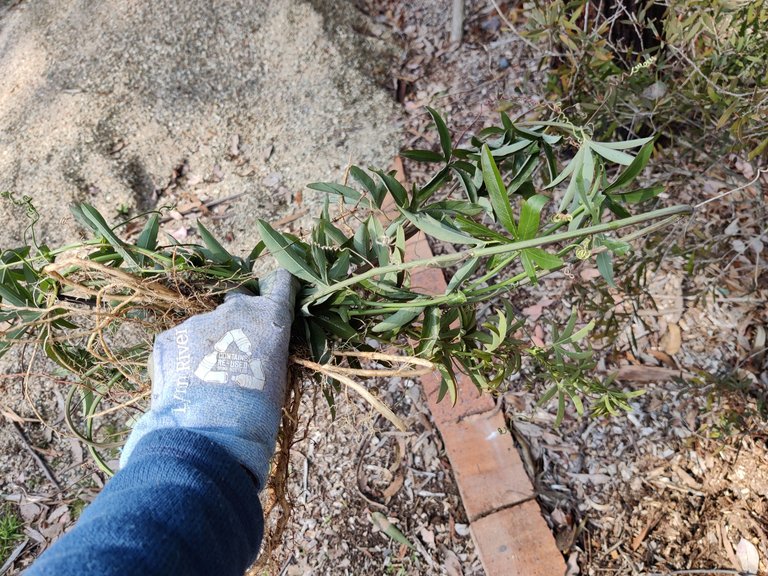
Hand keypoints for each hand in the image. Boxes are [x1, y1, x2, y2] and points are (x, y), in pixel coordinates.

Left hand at [120, 270, 298, 488]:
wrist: (211, 430)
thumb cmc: (257, 411)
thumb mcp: (277, 377)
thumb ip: (267, 352)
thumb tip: (258, 354)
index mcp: (270, 317)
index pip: (281, 282)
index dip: (278, 287)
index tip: (274, 296)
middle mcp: (235, 309)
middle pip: (238, 300)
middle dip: (238, 320)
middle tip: (234, 353)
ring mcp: (199, 320)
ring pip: (206, 327)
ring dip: (208, 345)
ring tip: (205, 382)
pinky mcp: (170, 336)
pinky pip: (180, 343)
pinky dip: (183, 360)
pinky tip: (186, 387)